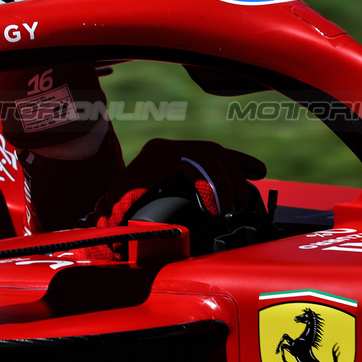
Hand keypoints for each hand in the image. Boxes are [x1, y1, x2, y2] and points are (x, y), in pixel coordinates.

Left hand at [90, 139, 269, 254]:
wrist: (108, 201)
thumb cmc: (113, 209)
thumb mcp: (113, 208)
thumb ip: (111, 211)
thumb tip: (102, 214)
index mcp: (154, 155)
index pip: (192, 160)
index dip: (212, 184)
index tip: (220, 213)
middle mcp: (166, 147)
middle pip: (209, 154)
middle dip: (227, 181)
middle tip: (237, 209)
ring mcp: (178, 150)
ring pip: (216, 153)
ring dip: (237, 172)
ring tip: (248, 199)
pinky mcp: (187, 158)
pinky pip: (218, 157)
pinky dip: (238, 163)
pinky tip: (258, 172)